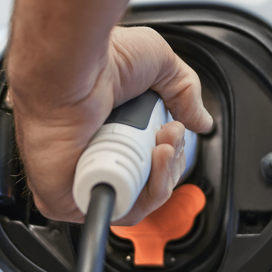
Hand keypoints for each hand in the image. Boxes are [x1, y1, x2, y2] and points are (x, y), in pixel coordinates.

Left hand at [9, 26, 212, 224]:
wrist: (74, 68)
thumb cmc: (102, 60)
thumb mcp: (160, 62)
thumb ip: (185, 92)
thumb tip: (202, 122)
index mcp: (110, 128)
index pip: (148, 160)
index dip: (171, 152)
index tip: (176, 128)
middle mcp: (95, 153)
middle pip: (149, 182)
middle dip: (171, 162)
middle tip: (170, 133)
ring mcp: (82, 177)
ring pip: (138, 201)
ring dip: (163, 176)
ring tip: (162, 145)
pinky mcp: (69, 198)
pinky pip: (117, 211)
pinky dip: (143, 195)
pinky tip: (149, 164)